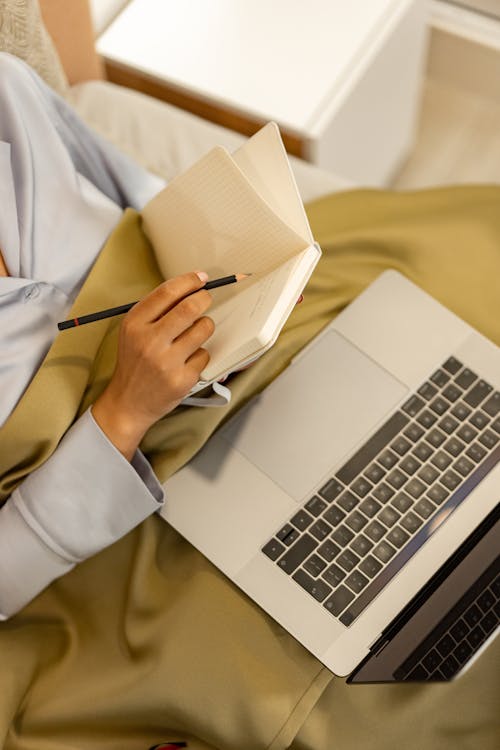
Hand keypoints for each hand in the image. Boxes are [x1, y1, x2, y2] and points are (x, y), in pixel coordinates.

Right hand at [92, 271, 213, 459]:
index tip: (201, 278)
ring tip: (196, 333)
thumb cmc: (134, 363)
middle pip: (190, 307)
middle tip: (206, 299)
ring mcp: (167, 362)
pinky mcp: (182, 379)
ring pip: (203, 329)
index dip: (189, 281)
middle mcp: (149, 341)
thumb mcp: (133, 332)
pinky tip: (187, 361)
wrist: (128, 403)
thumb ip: (156, 311)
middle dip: (204, 299)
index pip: (167, 292)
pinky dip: (200, 354)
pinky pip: (205, 354)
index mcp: (135, 324)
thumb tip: (190, 288)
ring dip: (205, 326)